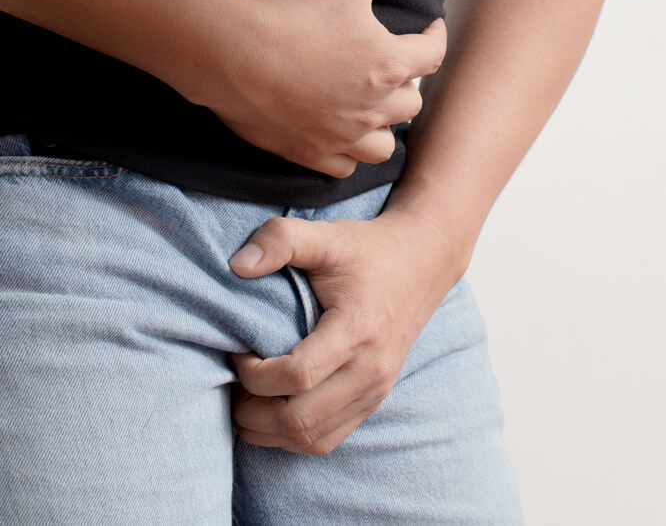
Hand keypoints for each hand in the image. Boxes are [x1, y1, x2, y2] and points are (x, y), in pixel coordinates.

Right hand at [191, 0, 446, 177]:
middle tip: (396, 70)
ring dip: (385, 128)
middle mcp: (373, 107)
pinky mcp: (309, 152)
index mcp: (389, 64)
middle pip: (411, 104)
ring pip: (383, 146)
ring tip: (374, 112)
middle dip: (409, 85)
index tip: (431, 27)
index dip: (436, 37)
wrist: (233, 53)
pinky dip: (348, 155)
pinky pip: (343, 167)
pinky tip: (342, 141)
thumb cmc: (291, 13)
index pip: (432, 54)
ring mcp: (342, 135)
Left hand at [226, 208, 461, 454]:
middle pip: (299, 419)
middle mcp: (370, 370)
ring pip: (311, 439)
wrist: (422, 263)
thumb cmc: (370, 251)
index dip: (254, 375)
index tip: (239, 352)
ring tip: (247, 403)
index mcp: (357, 331)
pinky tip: (274, 410)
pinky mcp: (374, 399)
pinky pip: (327, 439)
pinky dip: (293, 436)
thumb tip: (236, 265)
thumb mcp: (327, 235)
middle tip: (233, 387)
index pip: (296, 376)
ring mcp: (375, 390)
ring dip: (268, 431)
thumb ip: (281, 239)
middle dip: (252, 411)